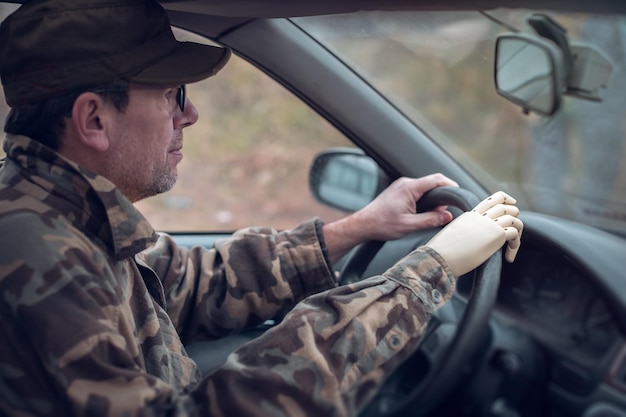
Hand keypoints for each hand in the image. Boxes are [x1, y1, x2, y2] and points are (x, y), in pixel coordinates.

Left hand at [323, 174, 457, 262]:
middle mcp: (405, 183)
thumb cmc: (382, 224)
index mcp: (409, 188)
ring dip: (431, 200)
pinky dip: (423, 200)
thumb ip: (431, 220)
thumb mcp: (410, 225)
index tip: (458, 193)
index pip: (436, 179)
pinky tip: (420, 213)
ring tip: (430, 215)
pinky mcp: (398, 192)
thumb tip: (447, 216)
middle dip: (441, 197)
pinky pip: (416, 192)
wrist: (364, 224)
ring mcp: (401, 186)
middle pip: (431, 183)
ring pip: (424, 189)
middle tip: (442, 213)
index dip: (450, 185)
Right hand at [426, 191, 522, 276]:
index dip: (505, 200)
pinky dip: (516, 245)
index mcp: (469, 216)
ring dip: (518, 232)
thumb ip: (463, 233)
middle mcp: (480, 217)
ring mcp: (488, 224)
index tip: (511, 205)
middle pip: (506, 206)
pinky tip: (508, 257)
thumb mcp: (452, 236)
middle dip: (514, 217)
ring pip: (514, 217)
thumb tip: (467, 243)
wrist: (439, 257)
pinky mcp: (495, 235)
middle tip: (513, 233)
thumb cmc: (441, 253)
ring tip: (512, 247)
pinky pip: (515, 233)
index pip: (491, 200)